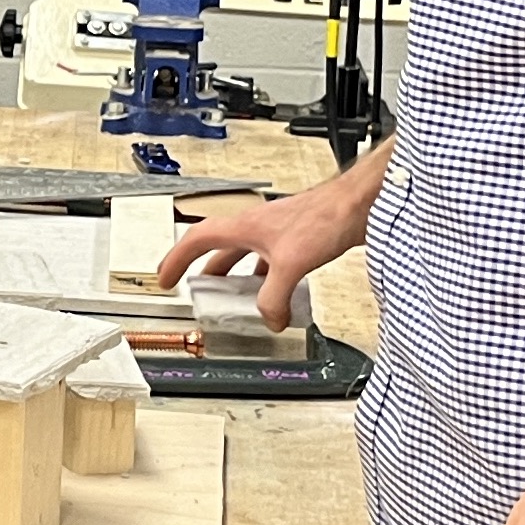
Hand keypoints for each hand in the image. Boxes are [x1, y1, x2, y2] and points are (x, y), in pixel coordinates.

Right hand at [156, 190, 362, 331]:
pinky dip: (270, 285)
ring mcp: (278, 236)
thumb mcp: (290, 263)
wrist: (359, 205)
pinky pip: (272, 267)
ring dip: (238, 280)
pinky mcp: (299, 244)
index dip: (176, 259)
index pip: (197, 240)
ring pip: (247, 260)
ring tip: (235, 302)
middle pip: (219, 251)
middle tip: (196, 291)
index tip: (166, 278)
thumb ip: (275, 296)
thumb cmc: (325, 216)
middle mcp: (257, 229)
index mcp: (244, 227)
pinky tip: (280, 300)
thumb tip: (269, 319)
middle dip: (205, 273)